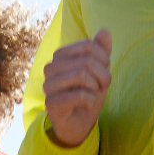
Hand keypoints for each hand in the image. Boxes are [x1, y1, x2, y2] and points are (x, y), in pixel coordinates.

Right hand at [43, 28, 111, 146]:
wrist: (78, 124)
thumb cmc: (88, 94)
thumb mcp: (99, 71)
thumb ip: (101, 51)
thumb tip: (104, 30)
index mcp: (60, 56)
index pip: (88, 45)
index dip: (104, 59)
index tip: (105, 72)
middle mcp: (50, 68)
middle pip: (86, 60)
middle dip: (102, 75)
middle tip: (102, 87)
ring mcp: (48, 85)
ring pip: (81, 74)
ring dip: (96, 87)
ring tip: (94, 94)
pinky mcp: (50, 103)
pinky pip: (79, 94)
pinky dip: (91, 100)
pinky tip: (88, 104)